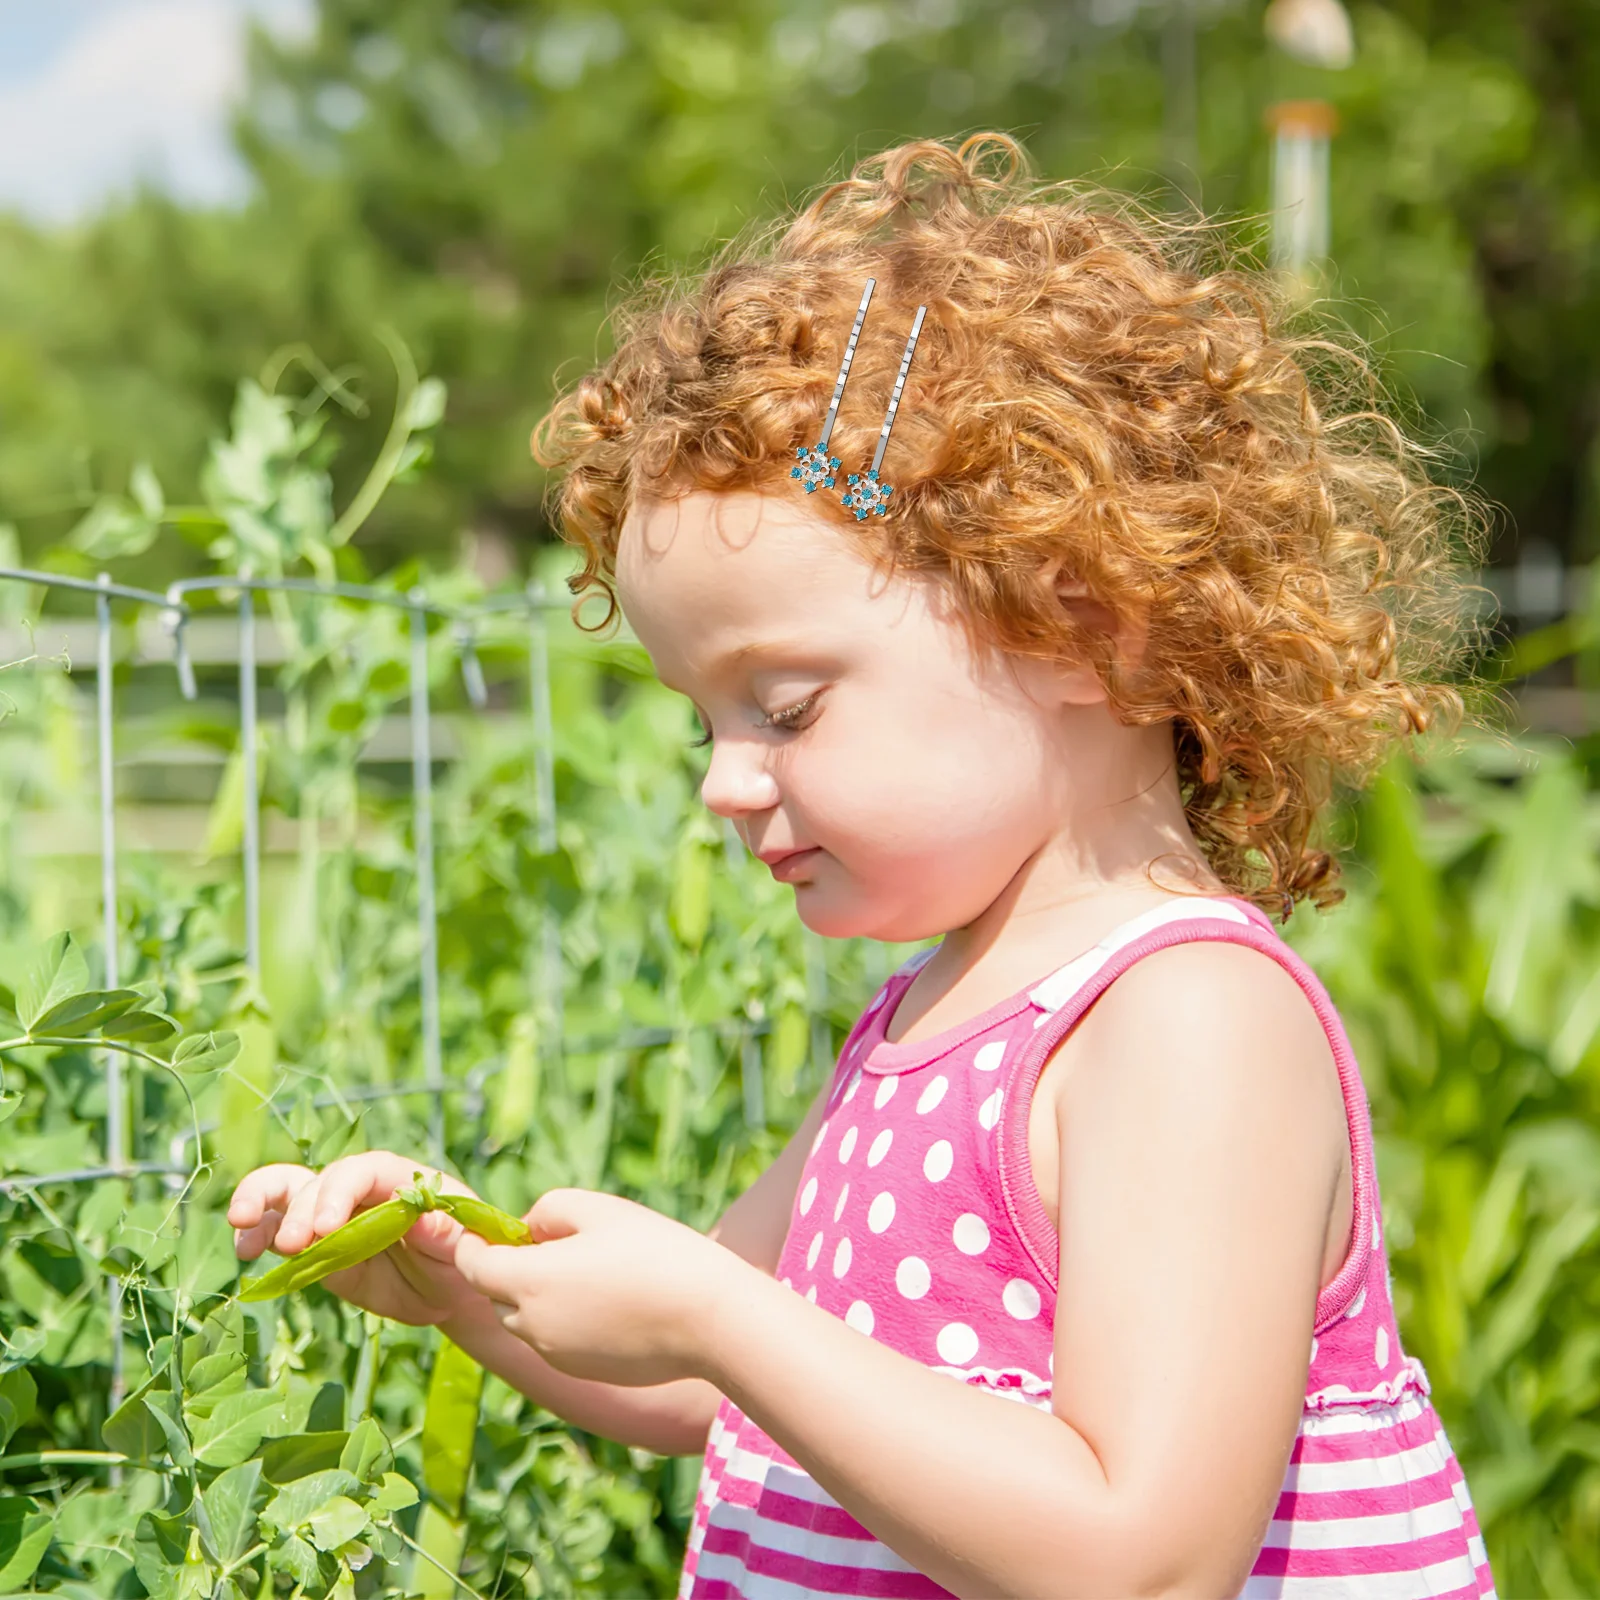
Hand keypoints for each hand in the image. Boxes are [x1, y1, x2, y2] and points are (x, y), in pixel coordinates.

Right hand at [228, 1151, 485, 1327]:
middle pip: (321, 1181)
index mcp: (402, 1180)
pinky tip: (246, 1252)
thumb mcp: (465, 1248)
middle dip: (301, 1209)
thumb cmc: (464, 1260)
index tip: (327, 1228)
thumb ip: (446, 1233)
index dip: (341, 1192)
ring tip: (243, 1230)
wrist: (449, 1290)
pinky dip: (257, 1234)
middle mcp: (362, 1191)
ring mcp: (333, 1215)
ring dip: (261, 1204)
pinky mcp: (314, 1246)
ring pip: (288, 1192)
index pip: (365, 1170)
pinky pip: (277, 1230)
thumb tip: (423, 1219)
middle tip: (291, 1245)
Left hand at [453, 1188, 744, 1386]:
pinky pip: (557, 1342)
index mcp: (528, 1282)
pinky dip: (566, 1320)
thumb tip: (529, 1229)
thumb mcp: (599, 1209)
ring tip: (588, 1270)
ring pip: (528, 1322)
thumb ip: (549, 1210)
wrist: (711, 1320)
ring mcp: (557, 1356)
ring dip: (539, 1297)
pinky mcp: (584, 1373)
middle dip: (509, 1271)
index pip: (472, 1265)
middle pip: (498, 1296)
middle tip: (551, 1244)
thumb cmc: (656, 1253)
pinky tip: (611, 1300)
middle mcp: (533, 1327)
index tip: (489, 1228)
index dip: (473, 1244)